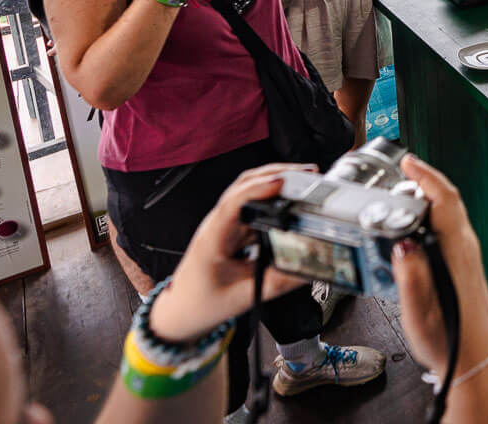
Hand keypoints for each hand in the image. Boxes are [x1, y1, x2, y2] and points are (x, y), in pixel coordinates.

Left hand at [148, 164, 314, 343]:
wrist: (181, 313)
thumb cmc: (201, 305)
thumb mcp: (243, 298)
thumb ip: (276, 284)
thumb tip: (306, 269)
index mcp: (213, 239)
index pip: (234, 202)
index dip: (259, 189)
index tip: (283, 183)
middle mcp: (217, 226)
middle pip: (244, 185)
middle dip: (276, 173)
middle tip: (306, 173)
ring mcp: (224, 226)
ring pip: (250, 192)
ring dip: (276, 182)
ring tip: (304, 182)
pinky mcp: (232, 230)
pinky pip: (255, 207)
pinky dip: (275, 200)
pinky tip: (291, 202)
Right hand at [390, 154, 487, 375]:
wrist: (474, 358)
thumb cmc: (449, 338)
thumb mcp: (418, 311)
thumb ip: (410, 275)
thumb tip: (401, 244)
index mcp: (456, 253)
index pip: (444, 201)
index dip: (426, 177)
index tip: (409, 163)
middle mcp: (466, 248)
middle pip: (449, 201)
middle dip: (426, 181)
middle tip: (402, 172)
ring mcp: (468, 254)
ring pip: (450, 213)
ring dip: (429, 197)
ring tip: (405, 192)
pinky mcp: (466, 262)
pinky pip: (450, 226)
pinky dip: (434, 214)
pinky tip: (417, 223)